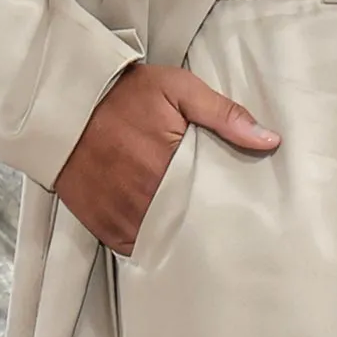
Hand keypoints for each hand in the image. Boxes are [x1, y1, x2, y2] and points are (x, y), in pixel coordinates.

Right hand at [53, 61, 280, 255]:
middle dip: (204, 224)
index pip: (210, 201)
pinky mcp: (101, 225)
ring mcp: (120, 216)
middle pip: (187, 226)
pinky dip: (149, 241)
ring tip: (197, 229)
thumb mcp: (180, 89)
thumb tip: (269, 141)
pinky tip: (163, 231)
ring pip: (162, 241)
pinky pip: (133, 247)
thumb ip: (224, 115)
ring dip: (177, 235)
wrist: (67, 103)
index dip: (226, 205)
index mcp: (167, 166)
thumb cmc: (127, 94)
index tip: (239, 206)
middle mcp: (143, 198)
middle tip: (222, 221)